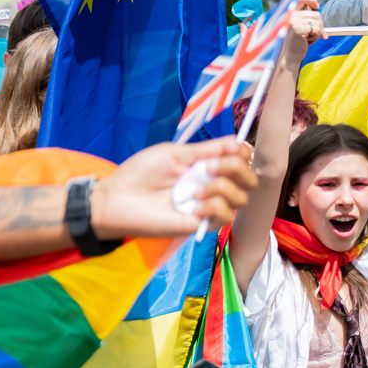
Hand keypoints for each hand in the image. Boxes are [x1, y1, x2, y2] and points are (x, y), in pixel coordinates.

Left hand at [89, 138, 256, 238]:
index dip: (242, 154)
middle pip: (250, 179)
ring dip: (222, 188)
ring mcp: (208, 206)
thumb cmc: (140, 173)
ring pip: (241, 198)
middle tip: (207, 168)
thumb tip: (237, 142)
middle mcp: (212, 185)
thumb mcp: (173, 153)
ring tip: (193, 190)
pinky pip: (225, 216)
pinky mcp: (200, 225)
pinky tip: (194, 205)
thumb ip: (206, 150)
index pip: (242, 159)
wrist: (117, 199)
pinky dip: (214, 207)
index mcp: (206, 165)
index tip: (227, 151)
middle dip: (236, 169)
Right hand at [286, 0, 322, 56]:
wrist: (288, 57)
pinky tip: (307, 41)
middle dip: (319, 25)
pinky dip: (316, 36)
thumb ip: (305, 17)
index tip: (316, 6)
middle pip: (316, 14)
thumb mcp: (300, 26)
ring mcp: (292, 22)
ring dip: (317, 32)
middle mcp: (289, 16)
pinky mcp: (297, 29)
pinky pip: (317, 29)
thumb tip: (317, 7)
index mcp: (288, 14)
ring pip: (318, 22)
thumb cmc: (296, 43)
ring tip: (307, 38)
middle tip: (312, 34)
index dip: (311, 0)